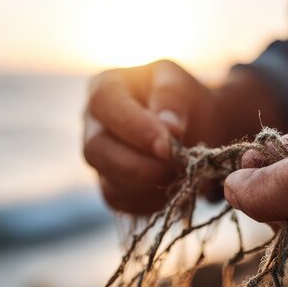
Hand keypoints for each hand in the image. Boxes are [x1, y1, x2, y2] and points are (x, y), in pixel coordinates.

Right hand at [84, 60, 215, 213]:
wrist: (194, 126)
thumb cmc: (182, 99)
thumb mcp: (181, 84)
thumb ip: (173, 98)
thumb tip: (170, 128)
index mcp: (106, 87)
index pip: (106, 104)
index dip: (134, 127)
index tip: (167, 145)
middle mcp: (93, 124)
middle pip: (96, 150)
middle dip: (139, 165)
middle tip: (177, 165)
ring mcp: (99, 159)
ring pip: (108, 182)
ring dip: (149, 186)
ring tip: (182, 172)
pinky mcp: (110, 186)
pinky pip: (121, 202)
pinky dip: (150, 200)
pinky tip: (173, 186)